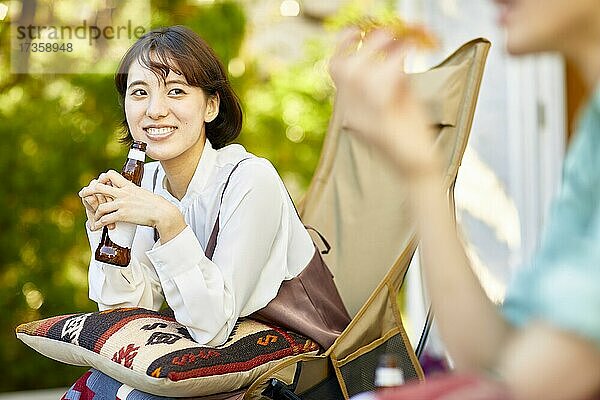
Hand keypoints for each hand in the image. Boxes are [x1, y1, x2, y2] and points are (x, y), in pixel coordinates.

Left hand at [79, 170, 185, 241]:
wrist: (162, 212)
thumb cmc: (156, 204)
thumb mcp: (143, 193)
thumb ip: (134, 193)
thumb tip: (134, 195)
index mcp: (128, 186)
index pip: (111, 174)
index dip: (102, 178)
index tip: (100, 183)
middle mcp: (123, 193)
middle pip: (99, 187)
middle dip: (89, 191)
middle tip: (84, 195)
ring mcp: (122, 204)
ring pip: (101, 206)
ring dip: (95, 213)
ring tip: (94, 218)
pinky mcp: (123, 215)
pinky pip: (105, 219)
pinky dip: (98, 224)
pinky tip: (96, 227)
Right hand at [329, 28, 440, 178]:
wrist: (417, 170)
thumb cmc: (411, 137)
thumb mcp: (399, 102)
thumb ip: (393, 78)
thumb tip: (397, 49)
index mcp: (352, 108)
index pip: (336, 70)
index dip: (342, 47)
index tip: (355, 30)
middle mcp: (352, 113)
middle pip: (341, 69)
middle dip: (362, 44)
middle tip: (385, 32)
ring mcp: (364, 119)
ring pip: (358, 73)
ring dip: (381, 48)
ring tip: (403, 41)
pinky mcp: (382, 122)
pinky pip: (382, 84)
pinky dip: (396, 60)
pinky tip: (410, 53)